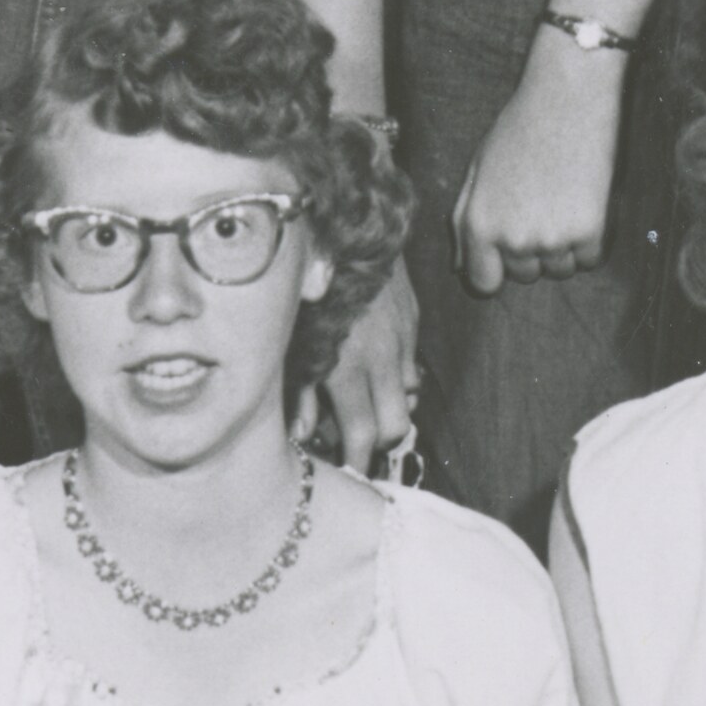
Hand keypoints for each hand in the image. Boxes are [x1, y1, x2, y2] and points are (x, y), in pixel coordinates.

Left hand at [308, 270, 423, 479]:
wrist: (348, 229)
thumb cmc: (307, 287)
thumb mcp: (293, 343)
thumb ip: (299, 393)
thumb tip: (301, 436)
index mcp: (347, 368)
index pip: (363, 436)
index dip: (359, 463)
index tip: (351, 475)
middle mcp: (380, 360)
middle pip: (394, 428)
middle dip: (377, 442)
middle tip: (355, 442)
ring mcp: (401, 341)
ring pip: (407, 399)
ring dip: (390, 410)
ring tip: (366, 409)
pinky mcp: (411, 322)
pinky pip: (411, 367)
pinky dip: (397, 380)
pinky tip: (377, 375)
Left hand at [454, 47, 626, 294]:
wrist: (567, 98)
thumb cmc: (518, 130)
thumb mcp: (478, 173)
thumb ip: (465, 223)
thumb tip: (461, 267)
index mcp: (479, 226)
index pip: (484, 283)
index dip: (497, 267)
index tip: (509, 249)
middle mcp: (513, 239)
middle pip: (524, 276)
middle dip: (531, 252)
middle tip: (540, 208)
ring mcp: (553, 238)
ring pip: (560, 270)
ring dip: (563, 248)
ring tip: (562, 202)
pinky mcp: (591, 231)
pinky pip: (590, 259)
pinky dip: (590, 241)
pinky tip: (584, 204)